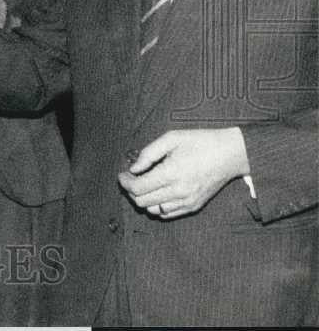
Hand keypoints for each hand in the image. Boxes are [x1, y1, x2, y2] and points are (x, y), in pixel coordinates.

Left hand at [117, 127, 250, 219]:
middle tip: (131, 178)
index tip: (122, 174)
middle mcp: (179, 192)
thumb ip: (148, 153)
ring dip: (143, 199)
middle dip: (131, 190)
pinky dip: (157, 206)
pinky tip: (157, 192)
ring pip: (153, 211)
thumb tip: (133, 168)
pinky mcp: (194, 206)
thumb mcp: (171, 138)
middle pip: (142, 202)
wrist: (231, 154)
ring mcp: (187, 202)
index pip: (138, 188)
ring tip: (144, 184)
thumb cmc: (200, 142)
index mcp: (172, 173)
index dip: (125, 182)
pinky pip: (167, 214)